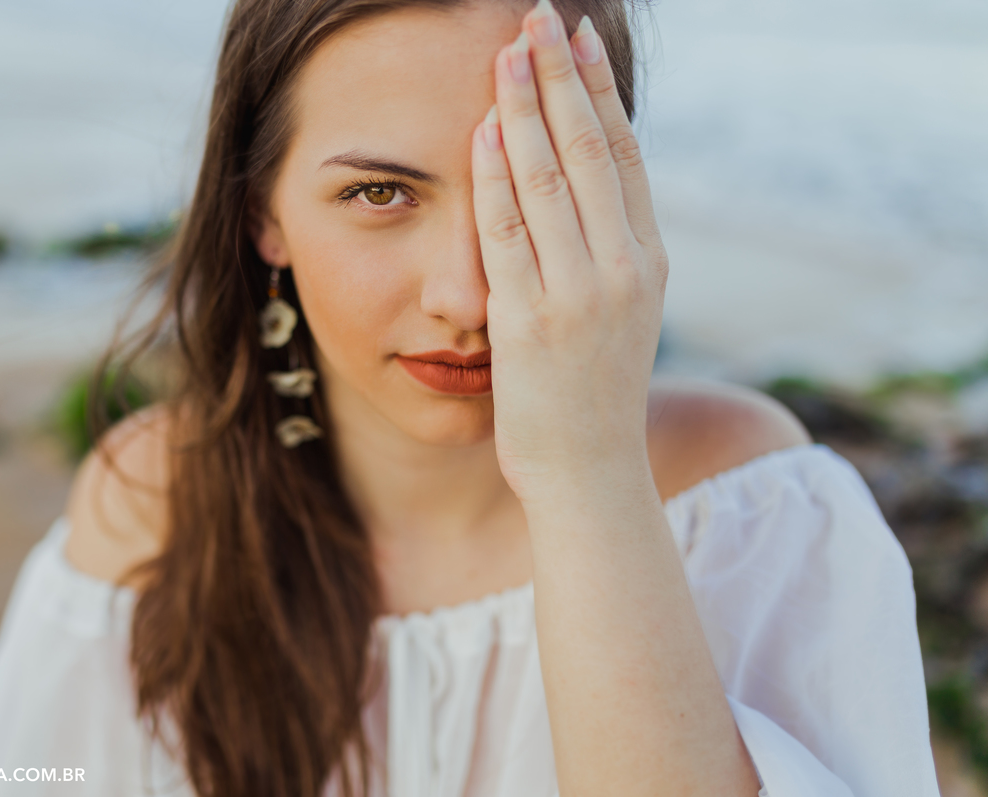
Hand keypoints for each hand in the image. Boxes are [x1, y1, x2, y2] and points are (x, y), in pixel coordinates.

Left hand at [472, 1, 668, 504]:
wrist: (589, 475)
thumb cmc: (594, 398)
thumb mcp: (619, 319)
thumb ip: (607, 255)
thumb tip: (587, 195)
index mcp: (647, 262)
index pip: (623, 154)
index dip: (601, 91)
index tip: (580, 38)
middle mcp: (622, 268)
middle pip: (590, 150)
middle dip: (560, 77)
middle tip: (539, 14)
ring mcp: (580, 294)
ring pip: (552, 179)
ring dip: (527, 107)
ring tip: (507, 48)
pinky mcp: (533, 322)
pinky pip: (511, 233)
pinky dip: (498, 178)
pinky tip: (487, 128)